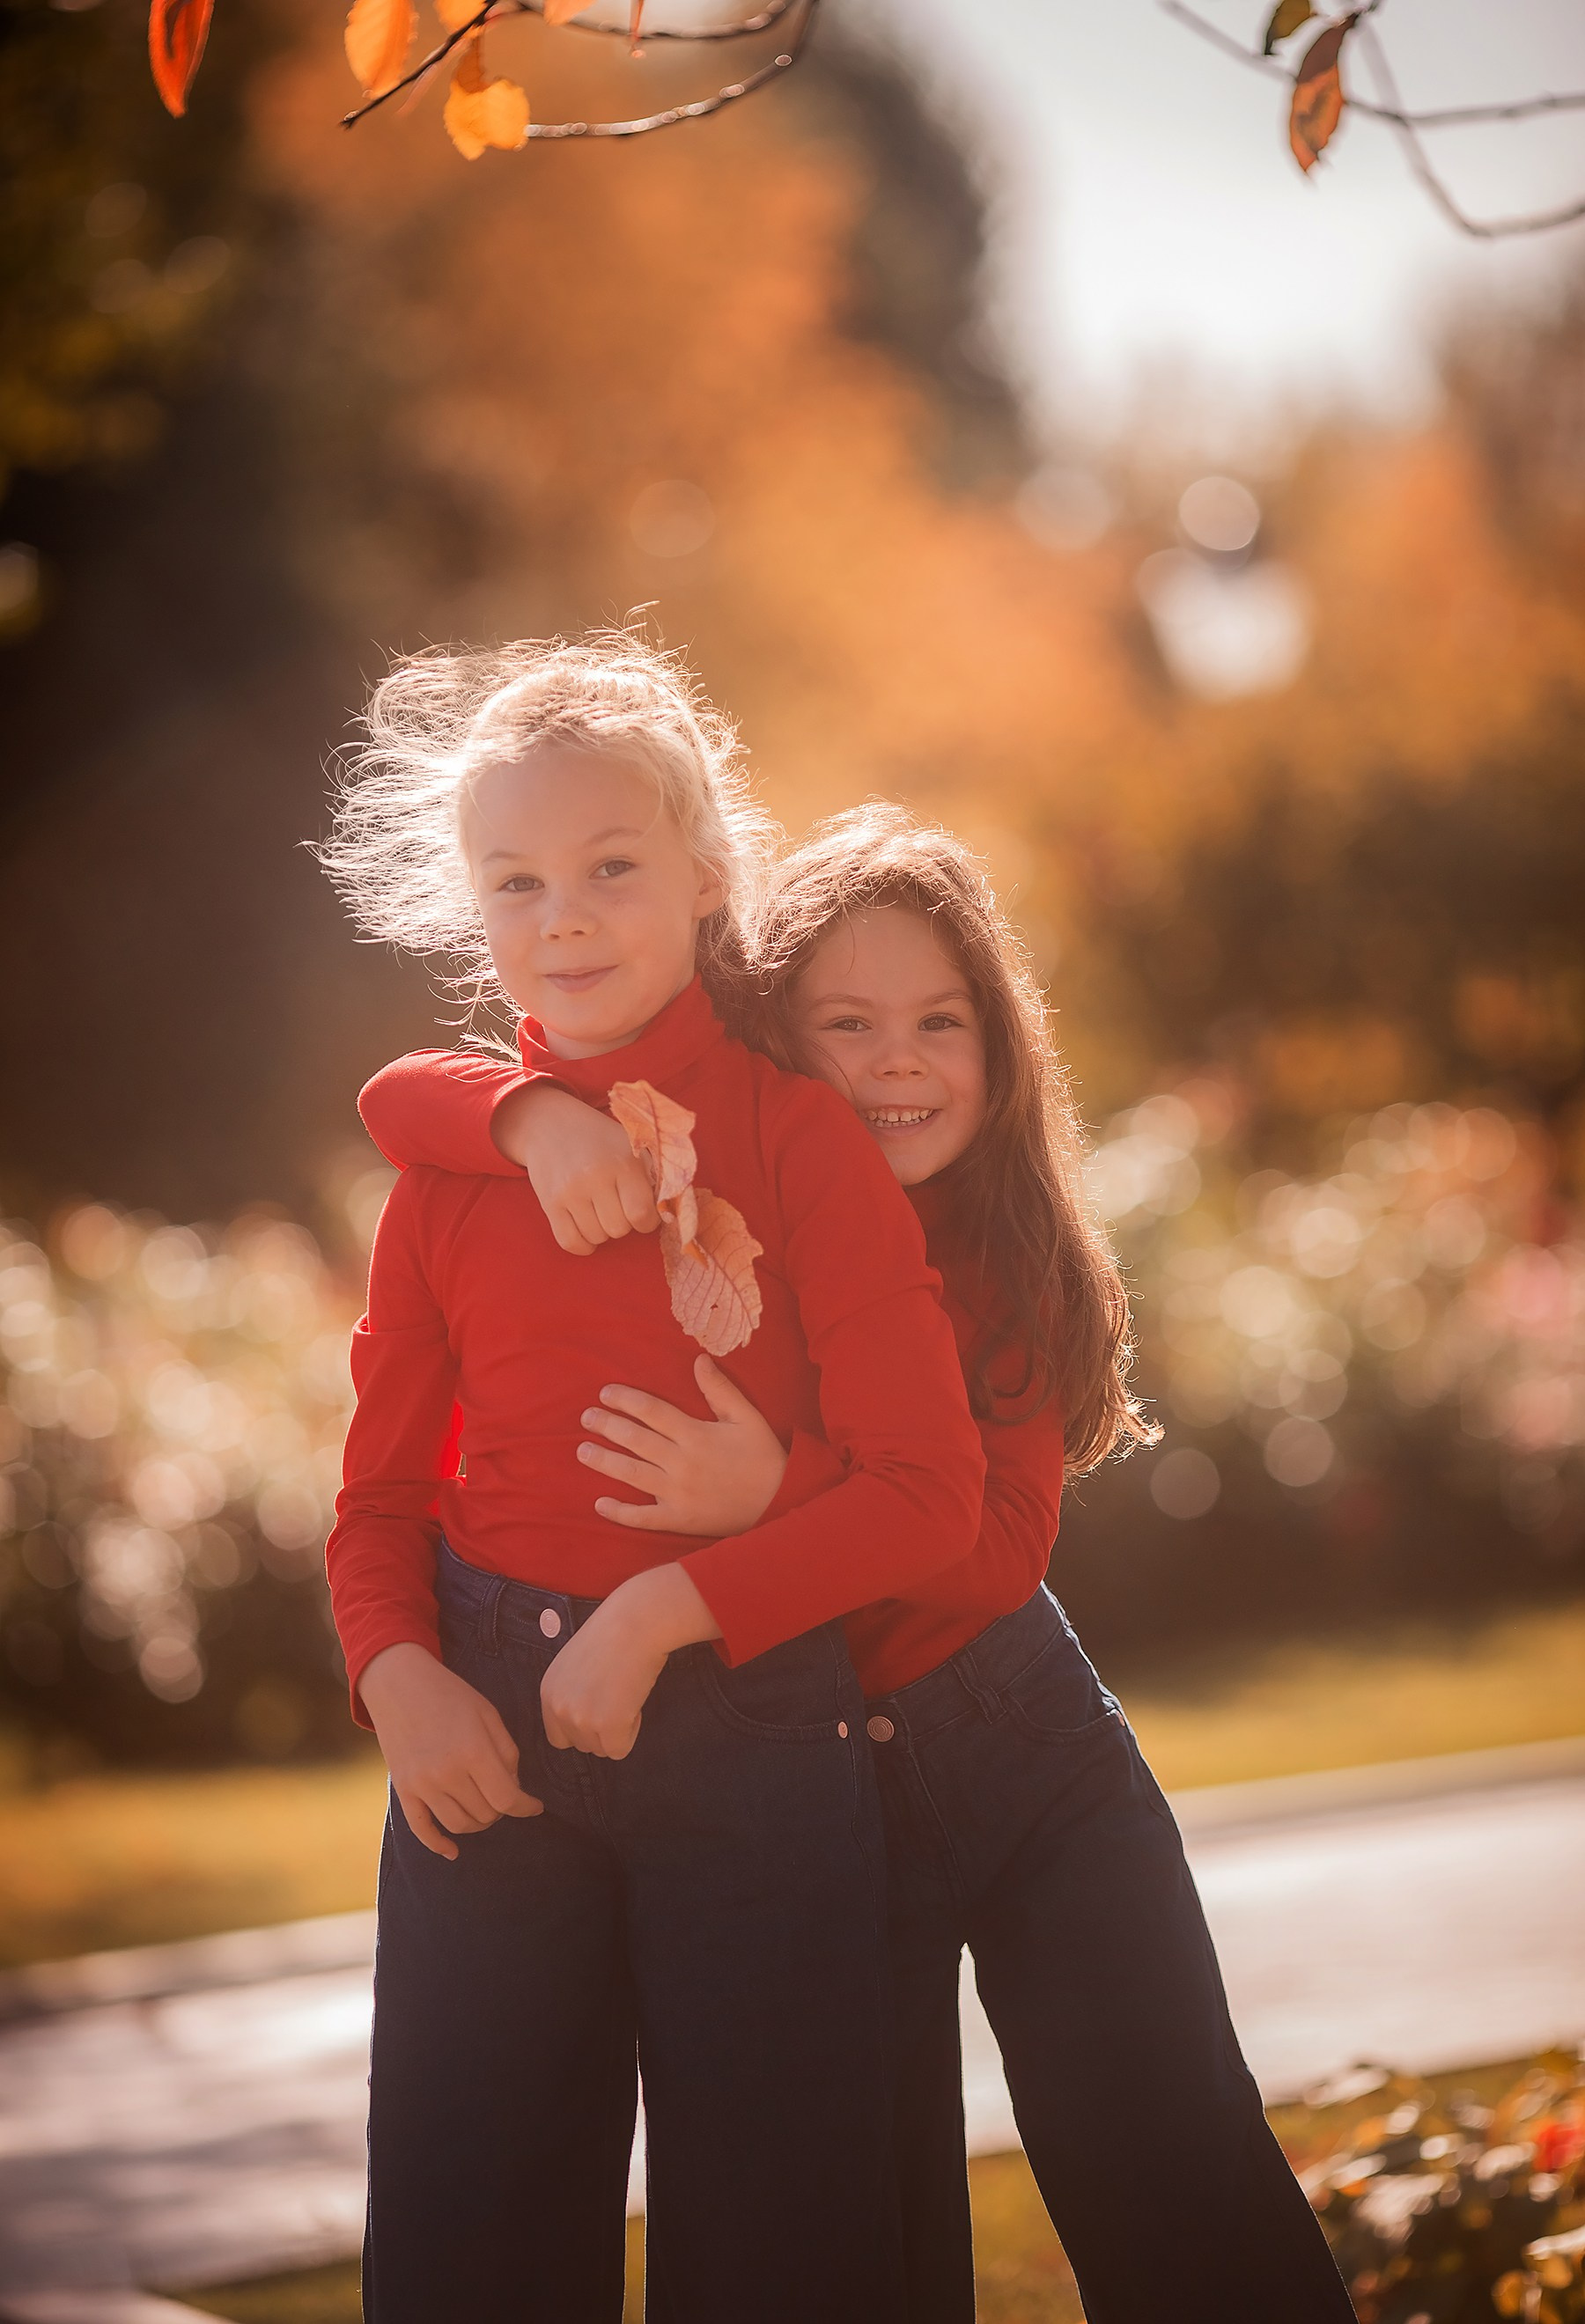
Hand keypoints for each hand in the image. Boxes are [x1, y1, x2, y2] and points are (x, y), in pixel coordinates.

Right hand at [358, 1642, 542, 1859]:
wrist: (400, 1683)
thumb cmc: (450, 1695)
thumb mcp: (488, 1714)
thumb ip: (507, 1753)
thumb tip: (514, 1788)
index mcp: (474, 1751)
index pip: (507, 1798)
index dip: (526, 1807)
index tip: (535, 1807)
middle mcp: (447, 1773)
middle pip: (486, 1814)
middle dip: (502, 1809)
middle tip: (504, 1794)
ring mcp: (422, 1784)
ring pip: (459, 1825)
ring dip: (478, 1823)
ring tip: (485, 1808)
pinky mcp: (403, 1790)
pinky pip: (421, 1829)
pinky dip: (438, 1845)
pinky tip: (453, 1851)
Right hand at [494, 1085, 659, 1256]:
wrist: (551, 1124)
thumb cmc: (601, 1139)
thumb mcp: (633, 1146)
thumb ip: (658, 1175)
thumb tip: (675, 1211)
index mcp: (623, 1162)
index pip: (642, 1214)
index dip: (647, 1221)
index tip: (642, 1212)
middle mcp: (595, 1176)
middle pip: (619, 1229)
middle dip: (623, 1223)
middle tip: (616, 1205)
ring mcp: (570, 1191)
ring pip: (596, 1237)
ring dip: (602, 1231)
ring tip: (599, 1209)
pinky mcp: (550, 1203)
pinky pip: (570, 1243)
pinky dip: (582, 1244)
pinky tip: (585, 1228)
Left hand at [540, 1565, 718, 1758]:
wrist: (637, 1622)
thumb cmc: (615, 1634)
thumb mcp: (576, 1664)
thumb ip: (572, 1693)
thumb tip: (583, 1721)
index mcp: (548, 1691)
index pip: (557, 1736)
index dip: (582, 1728)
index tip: (600, 1708)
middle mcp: (558, 1708)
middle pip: (580, 1746)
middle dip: (600, 1731)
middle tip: (616, 1697)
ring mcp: (581, 1719)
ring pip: (600, 1750)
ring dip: (616, 1730)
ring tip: (624, 1694)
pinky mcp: (607, 1727)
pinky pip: (619, 1750)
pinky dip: (631, 1732)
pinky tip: (633, 1702)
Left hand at [577, 1356, 790, 1534]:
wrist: (780, 1501)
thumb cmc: (763, 1456)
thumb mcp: (747, 1417)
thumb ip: (720, 1389)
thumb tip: (698, 1359)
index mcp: (697, 1434)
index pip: (652, 1411)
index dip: (626, 1400)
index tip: (606, 1393)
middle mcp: (683, 1463)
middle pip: (636, 1440)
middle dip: (607, 1426)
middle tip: (586, 1417)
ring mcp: (679, 1494)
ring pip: (633, 1475)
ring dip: (604, 1462)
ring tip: (582, 1451)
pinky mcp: (679, 1519)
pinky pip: (643, 1517)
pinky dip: (620, 1512)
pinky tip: (599, 1504)